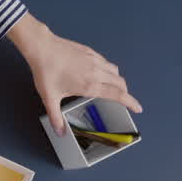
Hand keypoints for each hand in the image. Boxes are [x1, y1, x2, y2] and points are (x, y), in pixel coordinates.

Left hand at [7, 14, 142, 135]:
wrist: (43, 48)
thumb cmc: (46, 72)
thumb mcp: (50, 98)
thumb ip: (55, 117)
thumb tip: (60, 132)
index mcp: (90, 85)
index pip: (118, 95)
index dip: (131, 102)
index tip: (138, 108)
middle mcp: (97, 72)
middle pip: (121, 83)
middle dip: (125, 93)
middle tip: (124, 99)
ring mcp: (95, 60)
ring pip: (115, 71)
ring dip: (118, 80)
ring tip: (112, 87)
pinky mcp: (90, 52)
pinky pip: (106, 62)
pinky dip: (109, 70)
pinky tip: (100, 72)